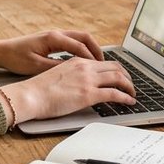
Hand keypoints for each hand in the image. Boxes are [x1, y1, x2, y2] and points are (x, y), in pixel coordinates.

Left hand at [0, 30, 103, 76]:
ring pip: (80, 39)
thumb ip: (56, 68)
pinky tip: (84, 62)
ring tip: (99, 64)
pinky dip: (82, 50)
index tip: (101, 69)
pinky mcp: (52, 40)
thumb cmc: (16, 58)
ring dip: (91, 49)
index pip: (79, 47)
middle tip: (106, 64)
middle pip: (85, 37)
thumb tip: (74, 72)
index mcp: (53, 38)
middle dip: (97, 50)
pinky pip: (73, 42)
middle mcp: (56, 34)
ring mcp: (55, 35)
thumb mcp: (36, 66)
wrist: (1, 51)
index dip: (92, 58)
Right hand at [0, 58, 135, 122]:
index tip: (120, 76)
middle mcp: (84, 67)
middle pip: (115, 67)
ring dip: (129, 86)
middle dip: (126, 76)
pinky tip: (129, 102)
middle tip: (130, 85)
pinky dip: (126, 97)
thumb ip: (72, 77)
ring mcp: (88, 80)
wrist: (30, 95)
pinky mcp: (89, 94)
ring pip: (119, 78)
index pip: (103, 62)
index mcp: (76, 61)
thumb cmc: (38, 90)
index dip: (115, 69)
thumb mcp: (57, 76)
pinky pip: (115, 94)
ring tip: (133, 94)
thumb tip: (79, 86)